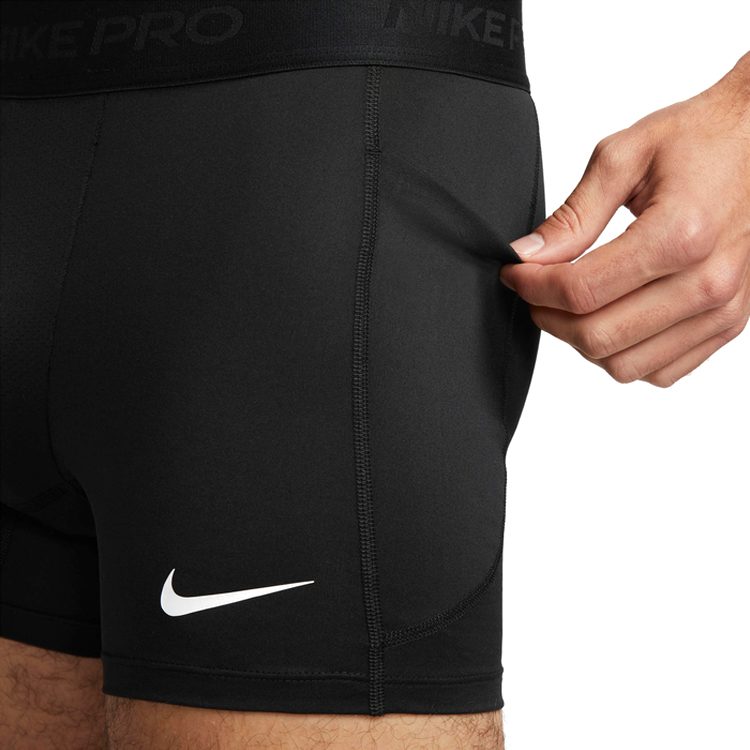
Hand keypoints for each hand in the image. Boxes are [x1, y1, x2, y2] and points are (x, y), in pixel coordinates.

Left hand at [499, 51, 749, 386]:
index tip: (515, 274)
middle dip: (550, 318)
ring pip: (625, 365)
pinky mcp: (729, 324)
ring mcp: (723, 309)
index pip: (581, 292)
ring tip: (572, 305)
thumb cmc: (702, 140)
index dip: (532, 288)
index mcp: (680, 234)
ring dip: (583, 342)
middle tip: (535, 291)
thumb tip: (529, 256)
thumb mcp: (625, 156)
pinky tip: (614, 318)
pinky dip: (625, 355)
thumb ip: (573, 215)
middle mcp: (708, 282)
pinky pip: (661, 372)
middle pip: (598, 337)